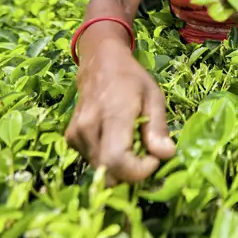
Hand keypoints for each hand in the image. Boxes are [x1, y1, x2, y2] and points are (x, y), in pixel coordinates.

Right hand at [65, 42, 174, 185]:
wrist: (100, 63)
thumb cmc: (132, 79)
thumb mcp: (154, 97)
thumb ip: (158, 128)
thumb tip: (166, 155)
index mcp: (112, 115)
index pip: (117, 161)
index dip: (138, 171)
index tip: (154, 159)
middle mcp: (88, 128)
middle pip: (107, 173)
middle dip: (131, 173)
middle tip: (146, 155)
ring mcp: (76, 134)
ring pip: (100, 170)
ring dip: (120, 167)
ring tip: (133, 143)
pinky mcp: (71, 139)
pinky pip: (92, 162)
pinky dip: (108, 160)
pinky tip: (117, 141)